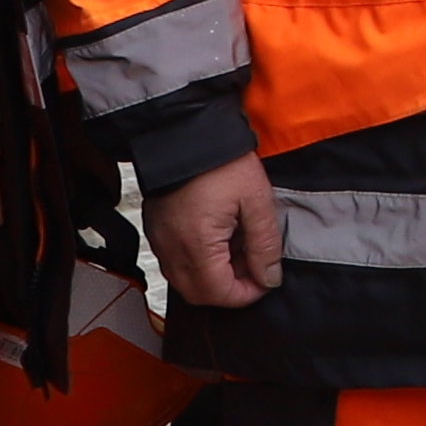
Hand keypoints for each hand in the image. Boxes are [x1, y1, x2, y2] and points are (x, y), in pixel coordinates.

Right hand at [148, 155, 286, 308]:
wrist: (186, 130)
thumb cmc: (222, 162)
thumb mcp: (257, 201)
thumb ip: (264, 246)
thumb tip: (269, 278)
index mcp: (196, 245)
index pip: (219, 294)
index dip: (246, 294)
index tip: (265, 280)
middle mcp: (171, 249)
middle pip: (199, 294)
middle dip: (229, 289)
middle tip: (253, 265)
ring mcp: (159, 240)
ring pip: (185, 280)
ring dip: (213, 276)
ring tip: (237, 247)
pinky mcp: (155, 229)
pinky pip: (174, 261)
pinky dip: (197, 261)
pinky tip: (218, 237)